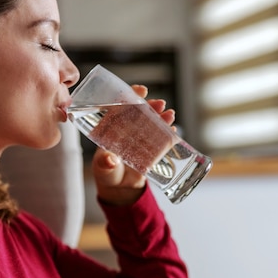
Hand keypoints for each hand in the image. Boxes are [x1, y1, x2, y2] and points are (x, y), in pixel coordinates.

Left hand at [91, 85, 175, 205]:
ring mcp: (140, 137)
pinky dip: (168, 132)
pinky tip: (174, 130)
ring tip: (170, 115)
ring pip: (151, 123)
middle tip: (160, 103)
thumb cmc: (106, 173)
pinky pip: (160, 137)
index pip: (120, 106)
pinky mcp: (151, 148)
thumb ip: (105, 165)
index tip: (141, 90)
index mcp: (111, 128)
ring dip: (161, 117)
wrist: (120, 187)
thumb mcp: (103, 169)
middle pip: (139, 112)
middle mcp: (127, 129)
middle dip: (150, 106)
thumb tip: (109, 160)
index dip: (130, 96)